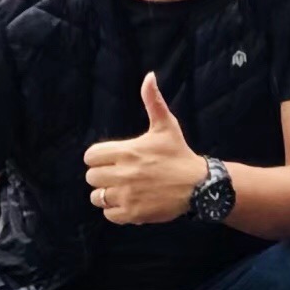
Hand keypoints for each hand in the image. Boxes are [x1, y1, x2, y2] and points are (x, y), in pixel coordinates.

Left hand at [83, 74, 200, 223]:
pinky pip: (108, 214)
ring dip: (107, 194)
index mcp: (127, 151)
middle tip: (119, 174)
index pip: (91, 156)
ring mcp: (127, 195)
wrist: (198, 186)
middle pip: (91, 177)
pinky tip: (129, 202)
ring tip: (123, 189)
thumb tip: (149, 76)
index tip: (112, 159)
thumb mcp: (166, 126)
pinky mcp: (132, 213)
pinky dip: (115, 210)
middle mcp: (123, 173)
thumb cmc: (179, 154)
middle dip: (102, 175)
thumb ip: (153, 101)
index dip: (99, 158)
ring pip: (97, 197)